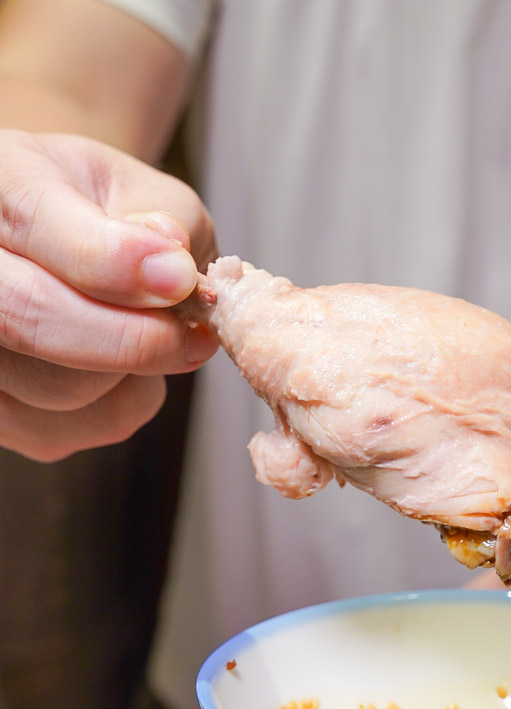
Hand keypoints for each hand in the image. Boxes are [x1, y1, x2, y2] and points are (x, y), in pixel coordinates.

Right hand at [0, 129, 218, 459]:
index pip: (35, 223)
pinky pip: (76, 428)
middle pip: (29, 318)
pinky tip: (122, 368)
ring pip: (60, 388)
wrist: (66, 245)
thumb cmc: (102, 214)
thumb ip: (165, 219)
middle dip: (135, 336)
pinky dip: (124, 403)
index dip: (114, 260)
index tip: (179, 278)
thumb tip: (172, 269)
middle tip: (193, 333)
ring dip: (134, 373)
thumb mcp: (141, 190)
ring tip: (150, 336)